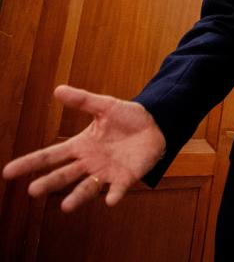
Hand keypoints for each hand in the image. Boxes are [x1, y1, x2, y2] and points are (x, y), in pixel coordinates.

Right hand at [2, 85, 165, 211]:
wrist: (155, 124)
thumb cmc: (127, 116)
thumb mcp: (105, 106)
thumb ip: (82, 100)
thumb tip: (57, 89)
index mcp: (81, 145)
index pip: (50, 156)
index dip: (30, 163)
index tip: (7, 172)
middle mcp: (89, 162)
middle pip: (64, 175)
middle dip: (49, 183)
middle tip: (33, 190)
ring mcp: (106, 172)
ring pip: (87, 187)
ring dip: (77, 197)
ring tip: (66, 206)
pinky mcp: (125, 178)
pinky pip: (117, 189)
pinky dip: (114, 195)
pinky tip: (110, 200)